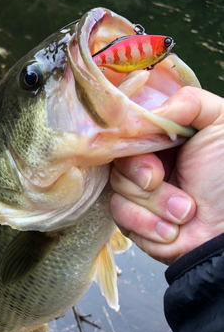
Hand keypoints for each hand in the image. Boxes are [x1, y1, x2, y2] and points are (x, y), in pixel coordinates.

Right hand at [110, 86, 223, 264]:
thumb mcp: (220, 123)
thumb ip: (188, 101)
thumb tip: (147, 113)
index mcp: (163, 137)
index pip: (128, 128)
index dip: (132, 139)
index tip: (149, 151)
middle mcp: (147, 161)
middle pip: (117, 158)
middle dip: (140, 173)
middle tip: (161, 180)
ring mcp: (137, 191)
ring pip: (117, 188)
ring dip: (154, 204)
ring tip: (185, 211)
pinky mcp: (132, 219)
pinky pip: (120, 215)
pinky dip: (148, 223)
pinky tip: (172, 230)